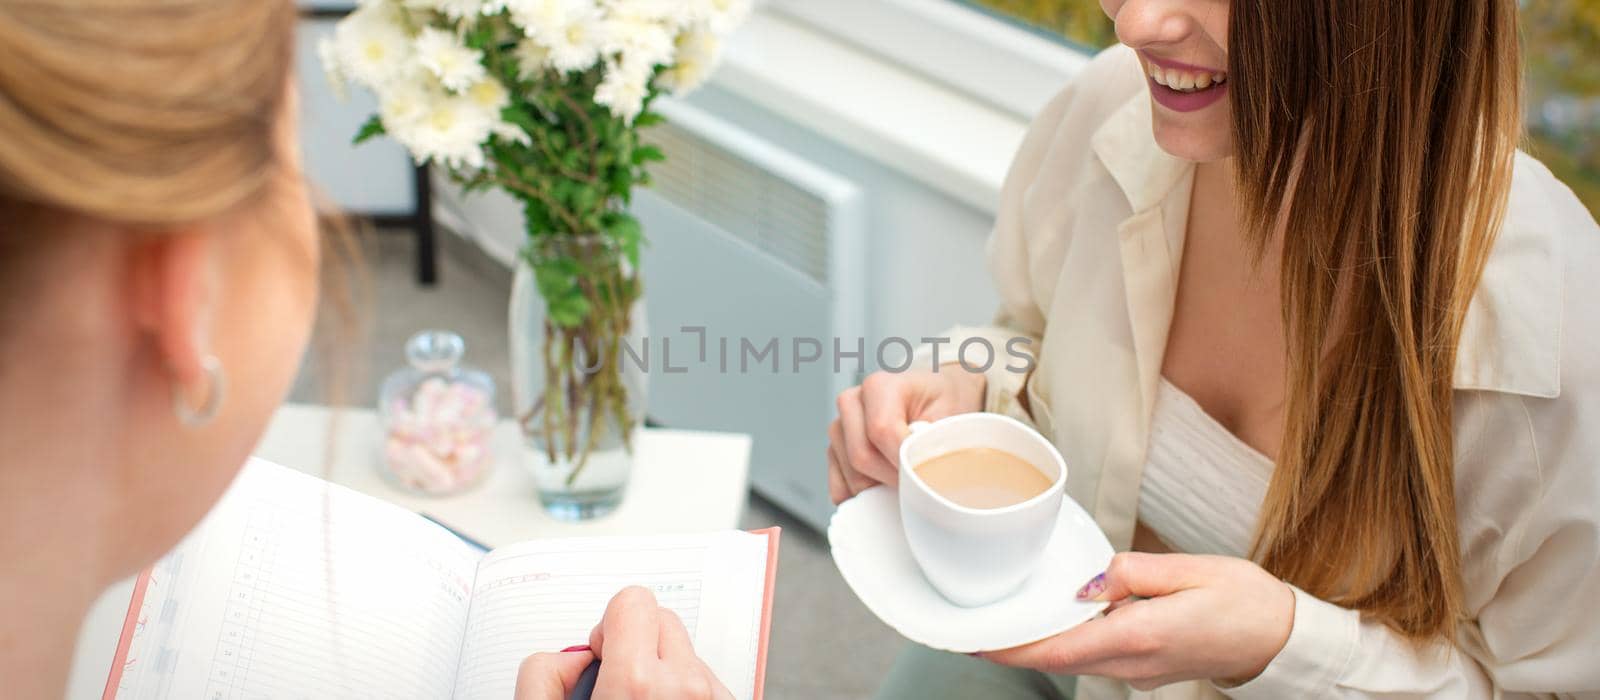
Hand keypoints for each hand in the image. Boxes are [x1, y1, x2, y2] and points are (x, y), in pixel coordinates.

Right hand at [515, 586, 732, 699]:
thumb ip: (542, 675)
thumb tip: (567, 656)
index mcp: (637, 683)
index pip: (633, 600)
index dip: (611, 626)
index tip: (604, 657)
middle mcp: (685, 686)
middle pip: (663, 620)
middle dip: (639, 644)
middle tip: (620, 686)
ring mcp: (714, 698)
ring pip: (688, 651)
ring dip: (665, 670)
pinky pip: (709, 679)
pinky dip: (687, 690)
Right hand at [828, 368, 985, 503]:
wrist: (936, 401)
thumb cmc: (942, 405)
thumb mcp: (949, 416)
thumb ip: (932, 442)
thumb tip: (920, 476)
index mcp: (879, 387)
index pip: (881, 430)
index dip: (902, 460)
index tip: (923, 475)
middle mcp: (852, 403)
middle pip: (861, 456)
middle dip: (892, 478)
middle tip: (919, 483)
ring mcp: (840, 428)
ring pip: (851, 475)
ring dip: (880, 488)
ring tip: (907, 480)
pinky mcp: (834, 452)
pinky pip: (839, 487)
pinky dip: (863, 498)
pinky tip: (884, 491)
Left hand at [981, 552, 1293, 689]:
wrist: (1280, 639)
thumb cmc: (1244, 600)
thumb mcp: (1191, 569)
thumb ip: (1134, 572)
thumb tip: (1091, 579)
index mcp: (1142, 635)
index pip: (1061, 649)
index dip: (1014, 647)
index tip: (978, 639)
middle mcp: (1135, 662)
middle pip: (1060, 657)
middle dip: (1017, 644)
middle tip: (976, 624)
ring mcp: (1141, 672)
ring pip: (1077, 658)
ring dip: (1044, 642)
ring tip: (1011, 616)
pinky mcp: (1147, 670)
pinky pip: (1098, 656)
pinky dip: (1073, 640)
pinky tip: (1063, 618)